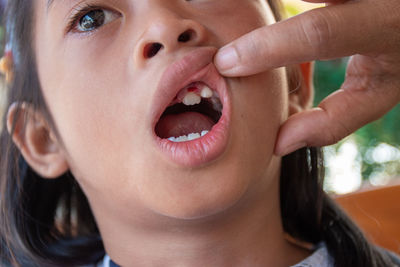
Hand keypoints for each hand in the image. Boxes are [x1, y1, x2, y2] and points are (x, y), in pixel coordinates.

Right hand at [214, 0, 399, 155]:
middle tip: (206, 10)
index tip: (226, 62)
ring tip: (216, 8)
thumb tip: (278, 142)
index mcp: (386, 26)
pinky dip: (280, 0)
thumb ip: (334, 119)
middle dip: (252, 6)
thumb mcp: (379, 93)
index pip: (318, 34)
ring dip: (263, 3)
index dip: (267, 47)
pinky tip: (256, 10)